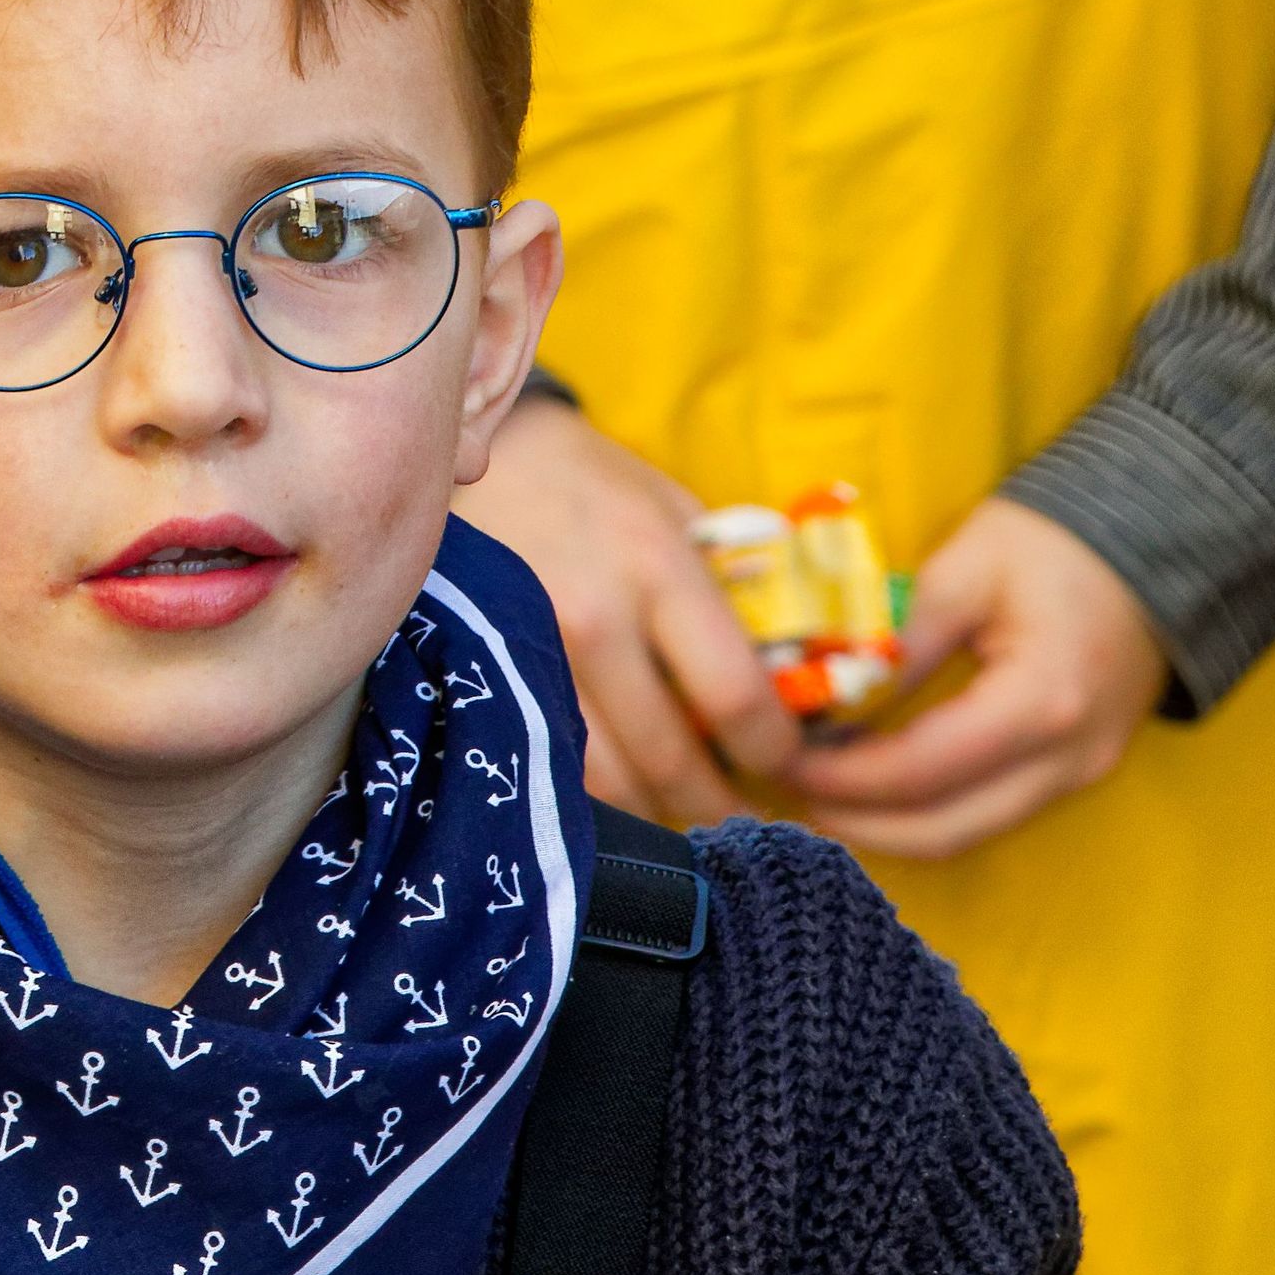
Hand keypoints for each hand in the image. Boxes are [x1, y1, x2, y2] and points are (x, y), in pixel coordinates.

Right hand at [454, 398, 800, 822]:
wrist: (482, 457)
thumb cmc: (595, 482)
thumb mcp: (679, 511)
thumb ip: (730, 590)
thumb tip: (792, 673)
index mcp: (660, 568)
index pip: (735, 696)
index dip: (772, 751)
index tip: (787, 765)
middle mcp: (596, 618)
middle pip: (669, 757)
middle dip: (715, 804)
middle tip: (741, 816)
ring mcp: (531, 651)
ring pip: (603, 778)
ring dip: (652, 809)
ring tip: (682, 809)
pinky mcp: (486, 672)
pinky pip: (551, 759)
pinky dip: (594, 790)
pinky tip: (621, 788)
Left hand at [788, 497, 1166, 858]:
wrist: (1159, 542)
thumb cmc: (1057, 544)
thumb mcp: (964, 571)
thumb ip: (896, 640)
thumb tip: (821, 694)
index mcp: (1042, 702)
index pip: (922, 770)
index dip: (844, 777)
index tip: (783, 760)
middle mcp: (1068, 757)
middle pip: (943, 830)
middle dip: (856, 821)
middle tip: (787, 789)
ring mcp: (1079, 774)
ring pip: (966, 834)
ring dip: (886, 825)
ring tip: (819, 789)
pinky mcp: (1075, 774)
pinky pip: (988, 813)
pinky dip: (924, 810)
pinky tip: (874, 782)